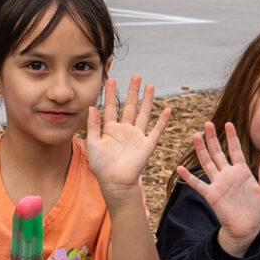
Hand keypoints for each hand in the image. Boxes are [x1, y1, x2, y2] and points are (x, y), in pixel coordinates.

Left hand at [82, 73, 171, 198]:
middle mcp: (125, 130)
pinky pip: (156, 131)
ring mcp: (137, 136)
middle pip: (130, 106)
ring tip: (150, 85)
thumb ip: (93, 125)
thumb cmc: (101, 166)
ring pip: (144, 114)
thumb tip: (92, 107)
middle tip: (136, 76)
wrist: (114, 182)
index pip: (112, 107)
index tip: (111, 79)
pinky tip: (167, 109)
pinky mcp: (147, 145)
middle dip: (133, 91)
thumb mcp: (93, 143)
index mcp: (111, 129)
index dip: (112, 94)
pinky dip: (162, 121)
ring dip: (147, 100)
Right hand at [175, 123, 259, 254]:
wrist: (248, 228)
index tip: (228, 123)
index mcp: (242, 172)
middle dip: (212, 138)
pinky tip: (180, 168)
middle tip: (207, 124)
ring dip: (201, 150)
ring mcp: (219, 184)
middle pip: (218, 153)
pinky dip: (189, 177)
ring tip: (195, 136)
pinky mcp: (212, 195)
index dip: (232, 137)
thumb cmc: (258, 211)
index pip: (235, 150)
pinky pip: (198, 184)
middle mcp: (228, 175)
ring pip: (207, 163)